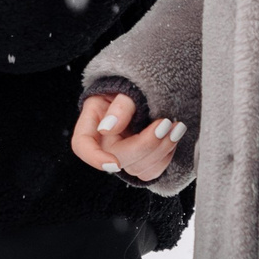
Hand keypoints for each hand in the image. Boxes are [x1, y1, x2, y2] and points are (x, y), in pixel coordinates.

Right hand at [69, 90, 185, 181]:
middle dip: (147, 144)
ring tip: (176, 127)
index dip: (94, 158)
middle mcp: (105, 143)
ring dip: (162, 149)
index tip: (114, 162)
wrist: (146, 91)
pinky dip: (167, 156)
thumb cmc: (131, 87)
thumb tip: (107, 128)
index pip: (82, 145)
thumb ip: (120, 105)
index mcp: (92, 122)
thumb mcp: (124, 88)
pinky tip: (173, 138)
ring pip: (139, 168)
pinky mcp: (140, 162)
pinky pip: (152, 171)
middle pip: (119, 158)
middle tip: (166, 123)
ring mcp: (123, 155)